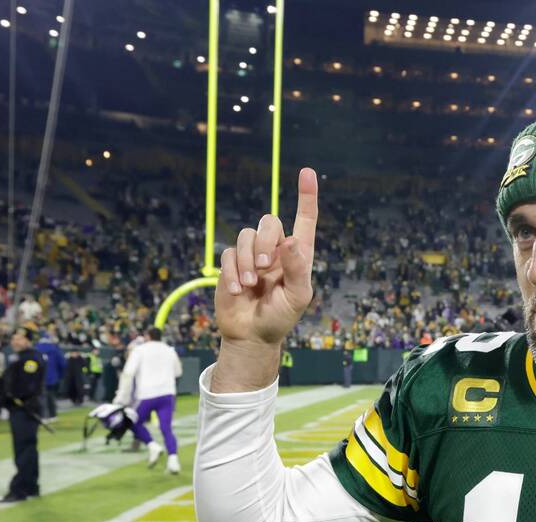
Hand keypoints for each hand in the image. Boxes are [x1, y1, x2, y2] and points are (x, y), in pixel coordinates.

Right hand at [215, 167, 317, 346]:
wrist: (252, 335)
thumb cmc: (280, 317)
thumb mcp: (297, 297)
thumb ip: (297, 268)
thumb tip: (291, 240)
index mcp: (298, 255)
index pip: (304, 220)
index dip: (306, 196)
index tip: (307, 172)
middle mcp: (275, 250)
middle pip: (268, 222)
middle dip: (265, 242)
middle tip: (264, 267)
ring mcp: (252, 255)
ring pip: (245, 235)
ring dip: (247, 260)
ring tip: (249, 285)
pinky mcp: (231, 264)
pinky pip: (227, 254)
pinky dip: (232, 272)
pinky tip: (237, 291)